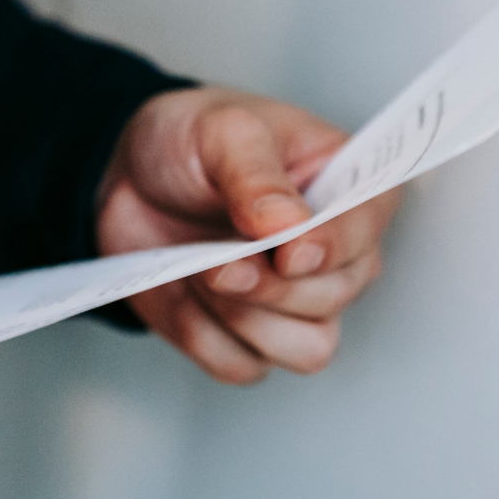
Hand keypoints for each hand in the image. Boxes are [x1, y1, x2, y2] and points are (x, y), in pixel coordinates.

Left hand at [96, 87, 402, 383]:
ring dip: (243, 317)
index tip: (286, 252)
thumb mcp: (223, 132)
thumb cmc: (193, 141)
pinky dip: (204, 336)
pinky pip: (243, 366)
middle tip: (217, 258)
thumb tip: (290, 226)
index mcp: (349, 191)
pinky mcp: (249, 337)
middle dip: (268, 285)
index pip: (367, 232)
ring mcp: (298, 303)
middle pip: (333, 298)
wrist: (131, 176)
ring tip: (200, 270)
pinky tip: (184, 291)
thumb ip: (256, 176)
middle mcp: (337, 255)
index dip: (331, 250)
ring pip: (306, 350)